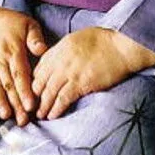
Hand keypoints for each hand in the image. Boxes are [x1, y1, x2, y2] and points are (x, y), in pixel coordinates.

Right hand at [0, 7, 47, 125]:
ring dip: (0, 101)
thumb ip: (35, 39)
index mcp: (13, 49)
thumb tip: (42, 51)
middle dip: (15, 103)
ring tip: (6, 116)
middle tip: (22, 119)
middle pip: (8, 84)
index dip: (25, 91)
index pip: (20, 74)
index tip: (31, 106)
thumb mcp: (29, 24)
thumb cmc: (15, 22)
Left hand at [32, 27, 154, 120]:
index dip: (35, 81)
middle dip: (34, 96)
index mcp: (60, 47)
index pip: (40, 67)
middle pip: (40, 81)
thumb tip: (58, 61)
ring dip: (43, 106)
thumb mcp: (79, 38)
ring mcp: (70, 72)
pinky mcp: (81, 84)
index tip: (34, 90)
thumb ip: (65, 50)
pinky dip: (56, 109)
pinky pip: (62, 99)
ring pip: (49, 93)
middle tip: (32, 106)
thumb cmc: (105, 41)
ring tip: (40, 115)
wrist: (122, 46)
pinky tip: (53, 115)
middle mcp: (61, 60)